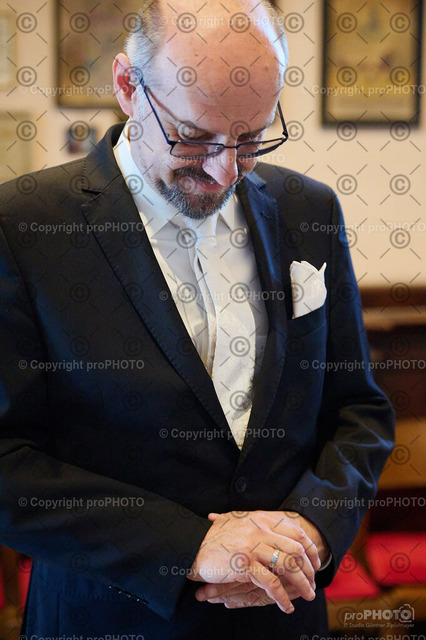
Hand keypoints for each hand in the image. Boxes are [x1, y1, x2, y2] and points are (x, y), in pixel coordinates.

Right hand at [189, 510, 319, 613]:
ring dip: (302, 584)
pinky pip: (271, 583)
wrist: (192, 545)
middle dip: (309, 569)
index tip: (315, 562)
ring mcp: (253, 546)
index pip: (296, 531)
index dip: (309, 549)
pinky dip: (282, 597)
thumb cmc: (214, 538)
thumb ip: (256, 524)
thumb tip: (274, 530)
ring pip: (288, 566)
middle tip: (312, 583)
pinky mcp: (245, 564)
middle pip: (296, 550)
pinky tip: (286, 606)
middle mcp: (260, 529)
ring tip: (307, 596)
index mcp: (260, 519)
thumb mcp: (237, 522)